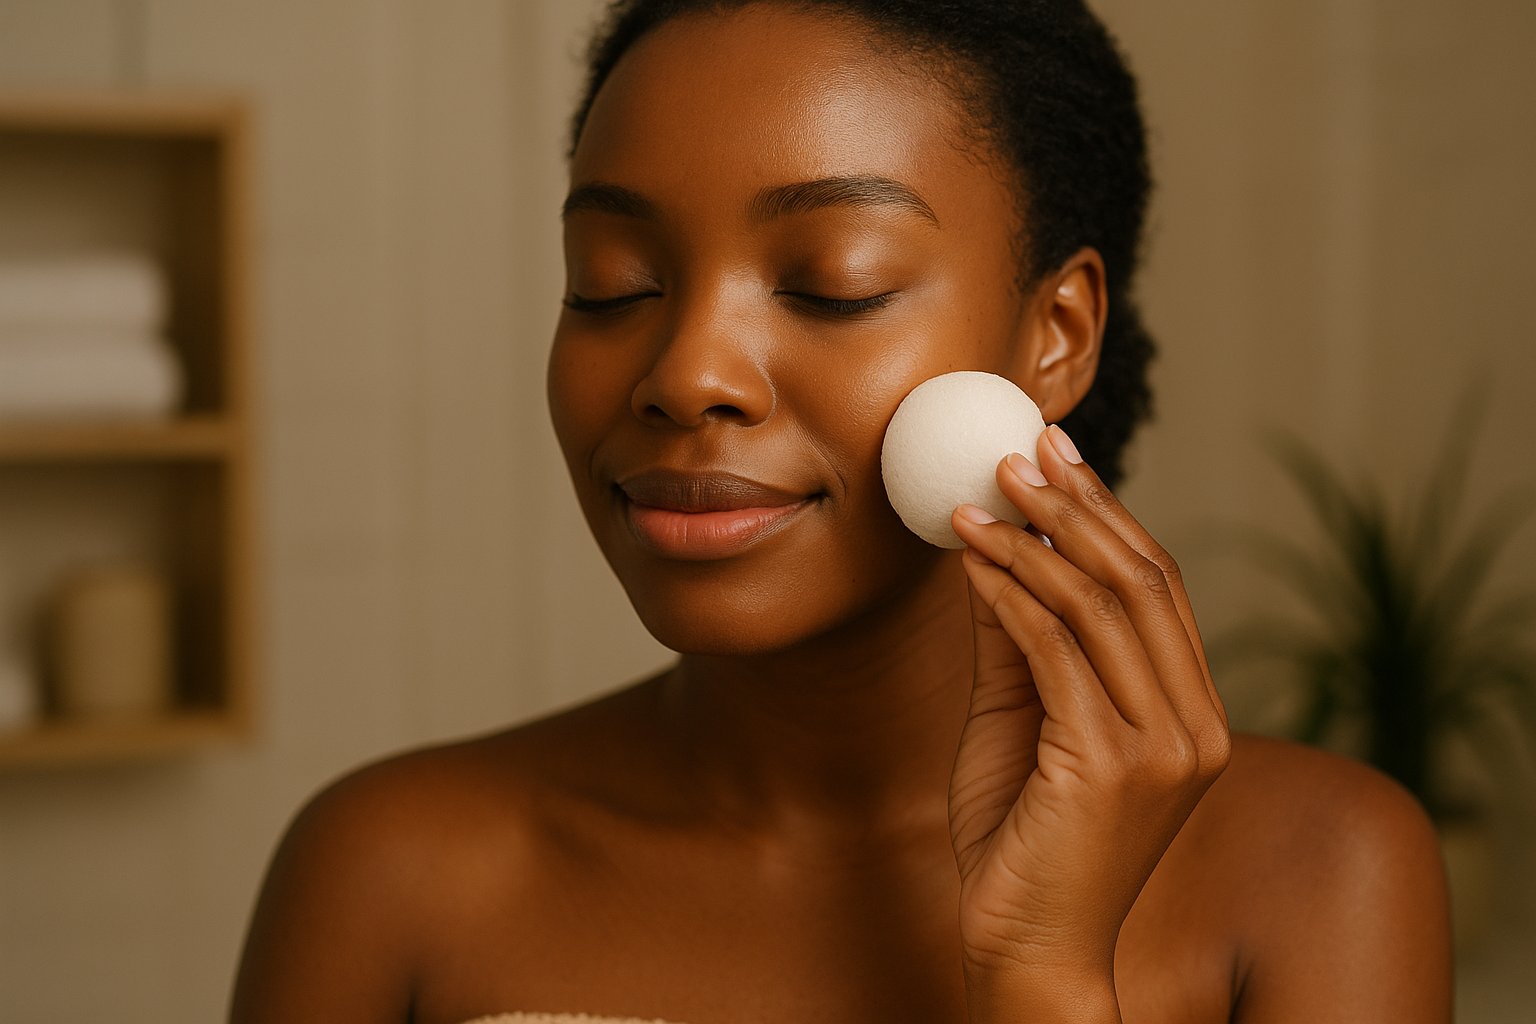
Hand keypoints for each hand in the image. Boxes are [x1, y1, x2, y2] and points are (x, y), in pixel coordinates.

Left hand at [946, 424, 1230, 1022]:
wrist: (1027, 947)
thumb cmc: (1023, 840)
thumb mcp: (1021, 720)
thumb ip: (1018, 641)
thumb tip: (995, 547)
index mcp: (1191, 714)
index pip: (1160, 588)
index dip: (1108, 514)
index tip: (1057, 457)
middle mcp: (1193, 726)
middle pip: (1145, 581)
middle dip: (1077, 506)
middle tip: (1018, 452)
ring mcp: (1162, 747)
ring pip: (1104, 605)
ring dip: (1035, 538)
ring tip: (979, 496)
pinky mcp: (1112, 764)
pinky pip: (1057, 650)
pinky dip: (1012, 593)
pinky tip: (972, 559)